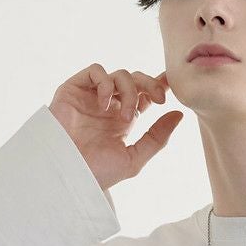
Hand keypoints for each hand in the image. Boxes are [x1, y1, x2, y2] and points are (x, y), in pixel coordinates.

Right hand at [48, 62, 182, 194]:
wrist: (67, 174)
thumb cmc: (97, 172)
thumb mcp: (134, 158)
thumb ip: (157, 137)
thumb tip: (179, 114)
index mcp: (124, 120)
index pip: (145, 94)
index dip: (159, 84)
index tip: (173, 84)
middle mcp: (109, 106)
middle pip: (136, 79)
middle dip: (151, 85)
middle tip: (160, 100)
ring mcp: (92, 96)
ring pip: (119, 74)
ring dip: (130, 92)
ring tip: (125, 117)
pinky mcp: (74, 89)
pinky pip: (95, 71)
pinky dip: (106, 83)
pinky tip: (106, 105)